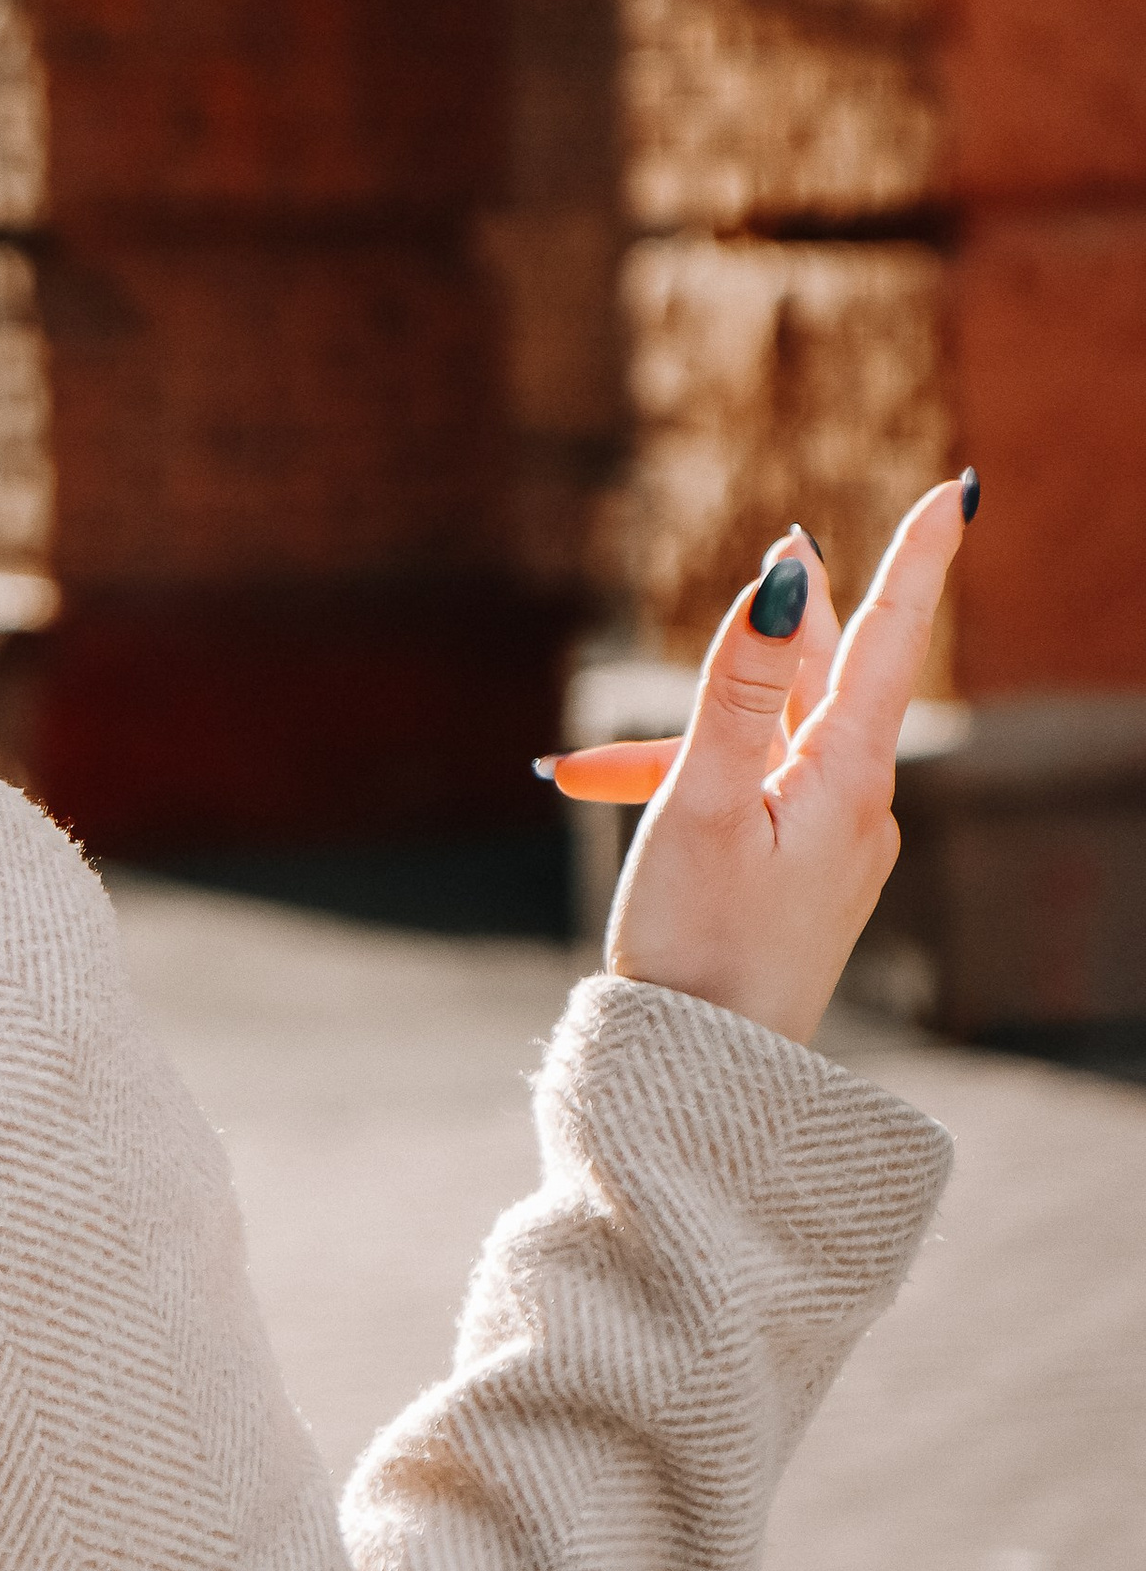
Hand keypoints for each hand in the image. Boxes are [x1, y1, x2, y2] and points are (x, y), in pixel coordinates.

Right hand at [596, 479, 973, 1046]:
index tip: (960, 491)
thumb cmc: (698, 944)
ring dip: (704, 720)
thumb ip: (737, 684)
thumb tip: (783, 574)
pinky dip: (690, 777)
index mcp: (846, 776)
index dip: (919, 556)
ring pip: (779, 736)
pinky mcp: (801, 878)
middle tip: (791, 544)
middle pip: (830, 677)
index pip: (887, 637)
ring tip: (613, 743)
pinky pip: (757, 790)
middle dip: (794, 621)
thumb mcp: (702, 800)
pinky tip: (610, 791)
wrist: (705, 1079)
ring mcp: (833, 843)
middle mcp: (857, 803)